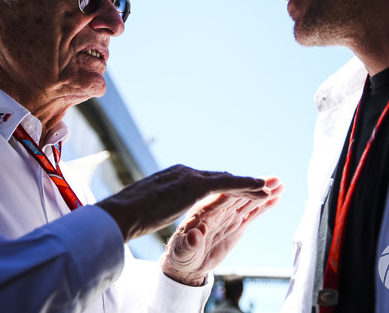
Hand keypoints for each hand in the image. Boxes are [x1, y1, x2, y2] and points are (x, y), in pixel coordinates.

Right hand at [95, 165, 271, 242]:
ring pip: (227, 180)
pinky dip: (247, 185)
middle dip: (240, 183)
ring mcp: (190, 176)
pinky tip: (261, 188)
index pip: (204, 180)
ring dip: (249, 184)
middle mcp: (184, 172)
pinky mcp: (195, 185)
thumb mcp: (147, 207)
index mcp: (173, 177)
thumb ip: (158, 205)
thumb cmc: (128, 216)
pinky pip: (228, 184)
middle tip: (259, 185)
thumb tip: (154, 210)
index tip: (237, 189)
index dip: (223, 185)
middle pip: (219, 177)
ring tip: (267, 187)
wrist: (121, 213)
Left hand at [160, 176, 283, 285]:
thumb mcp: (182, 251)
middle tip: (275, 180)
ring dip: (263, 193)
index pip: (225, 195)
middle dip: (257, 186)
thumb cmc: (179, 255)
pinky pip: (252, 213)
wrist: (185, 263)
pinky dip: (263, 206)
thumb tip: (195, 236)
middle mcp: (218, 209)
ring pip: (248, 201)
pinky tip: (275, 199)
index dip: (241, 188)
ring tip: (280, 184)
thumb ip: (189, 244)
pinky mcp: (235, 225)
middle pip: (240, 193)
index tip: (258, 186)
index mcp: (204, 210)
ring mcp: (228, 216)